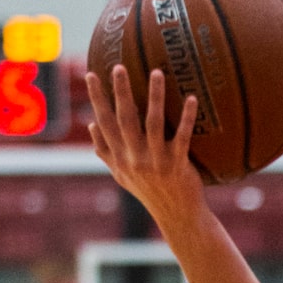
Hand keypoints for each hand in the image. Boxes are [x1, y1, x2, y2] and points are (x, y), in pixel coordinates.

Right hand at [86, 65, 204, 225]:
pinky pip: (182, 137)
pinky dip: (187, 117)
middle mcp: (135, 159)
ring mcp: (157, 162)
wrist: (178, 216)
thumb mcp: (123, 176)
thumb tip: (91, 125)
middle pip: (125, 119)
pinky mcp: (178, 165)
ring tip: (157, 72)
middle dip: (121, 92)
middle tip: (119, 66)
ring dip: (155, 96)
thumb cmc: (150, 192)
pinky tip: (191, 98)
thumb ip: (106, 151)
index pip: (104, 123)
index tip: (91, 74)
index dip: (97, 99)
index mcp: (121, 158)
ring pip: (154, 123)